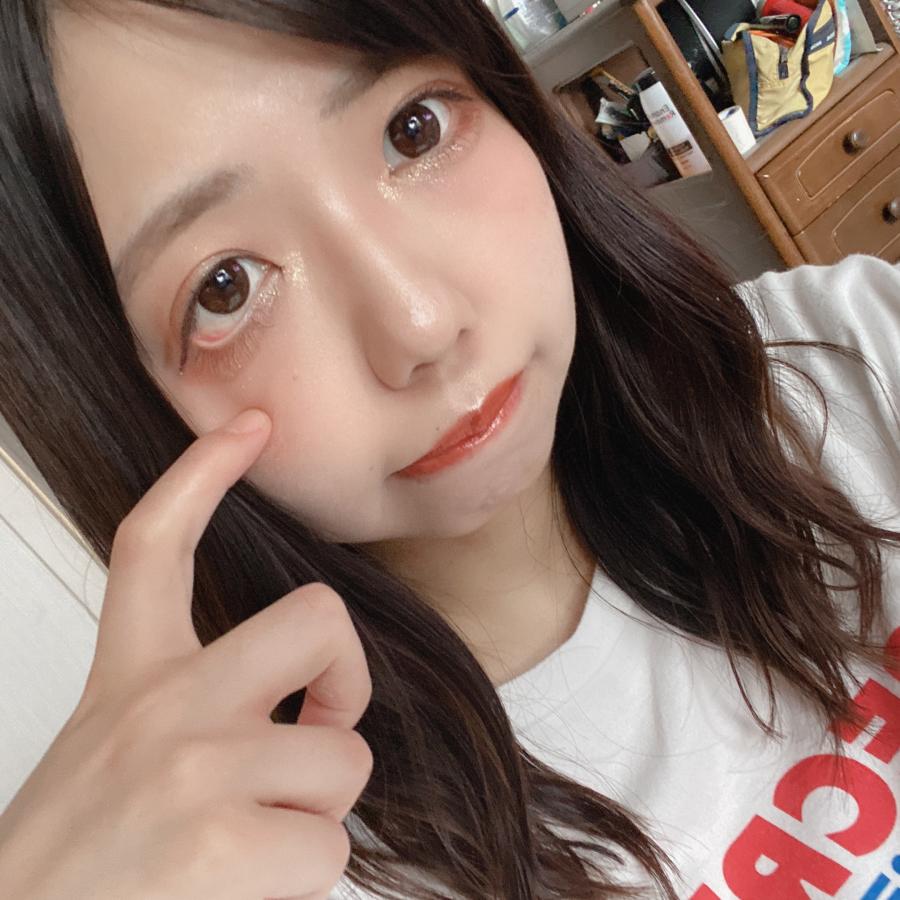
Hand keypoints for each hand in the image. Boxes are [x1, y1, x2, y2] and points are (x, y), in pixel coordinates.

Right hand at [0, 409, 371, 899]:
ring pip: (343, 760)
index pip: (155, 543)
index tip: (248, 429)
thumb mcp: (110, 752)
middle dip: (348, 675)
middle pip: (316, 619)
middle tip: (322, 725)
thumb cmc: (78, 861)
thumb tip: (302, 710)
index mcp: (130, 676)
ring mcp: (195, 767)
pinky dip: (303, 876)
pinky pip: (329, 845)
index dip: (202, 474)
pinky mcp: (220, 844)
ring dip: (317, 811)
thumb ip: (194, 710)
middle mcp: (163, 704)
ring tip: (254, 846)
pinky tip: (245, 888)